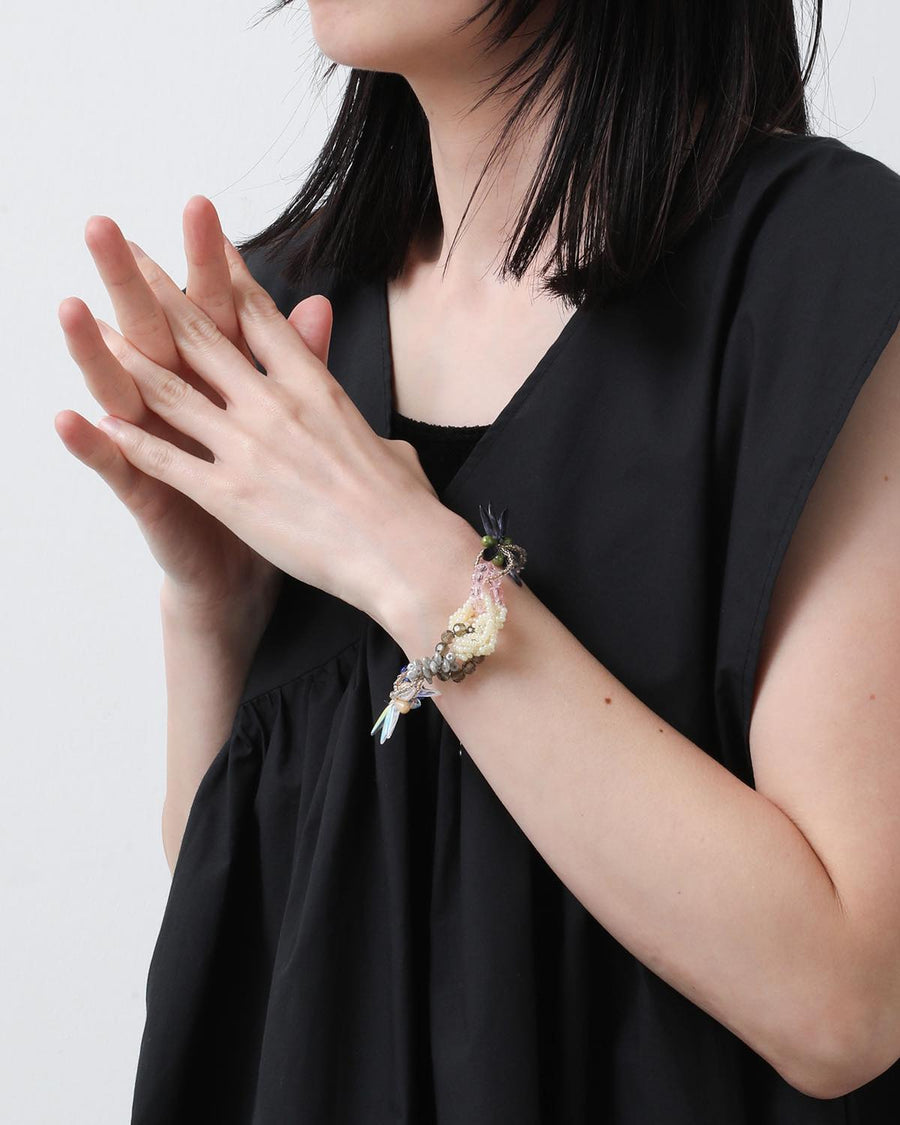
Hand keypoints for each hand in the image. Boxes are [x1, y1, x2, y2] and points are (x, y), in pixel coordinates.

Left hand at [62, 225, 443, 620]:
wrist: (403, 552)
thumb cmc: (405, 505)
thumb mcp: (389, 445)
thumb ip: (364, 433)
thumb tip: (379, 441)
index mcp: (315, 387)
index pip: (261, 317)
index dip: (226, 275)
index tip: (204, 245)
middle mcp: (274, 405)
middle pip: (202, 338)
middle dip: (159, 297)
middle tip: (128, 261)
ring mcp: (247, 448)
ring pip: (170, 392)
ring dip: (128, 359)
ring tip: (95, 330)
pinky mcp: (229, 495)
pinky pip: (166, 460)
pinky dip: (130, 440)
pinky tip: (102, 422)